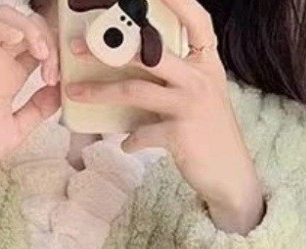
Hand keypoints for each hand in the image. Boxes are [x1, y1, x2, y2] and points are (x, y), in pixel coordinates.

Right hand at [0, 7, 60, 179]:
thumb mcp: (14, 132)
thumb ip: (36, 111)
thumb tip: (58, 93)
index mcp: (9, 77)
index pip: (37, 48)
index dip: (55, 56)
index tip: (58, 81)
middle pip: (25, 26)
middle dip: (46, 39)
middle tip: (51, 69)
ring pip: (4, 17)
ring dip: (28, 28)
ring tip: (40, 53)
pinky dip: (0, 27)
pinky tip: (16, 41)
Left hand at [65, 0, 264, 234]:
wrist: (229, 175)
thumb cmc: (209, 134)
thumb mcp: (200, 96)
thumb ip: (176, 78)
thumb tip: (133, 68)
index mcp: (207, 63)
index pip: (197, 20)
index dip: (179, 0)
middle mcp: (200, 78)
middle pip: (148, 53)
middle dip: (108, 48)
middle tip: (77, 48)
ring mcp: (190, 105)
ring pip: (135, 90)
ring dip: (100, 92)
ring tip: (76, 93)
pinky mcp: (179, 134)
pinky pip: (142, 132)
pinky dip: (130, 140)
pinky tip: (127, 144)